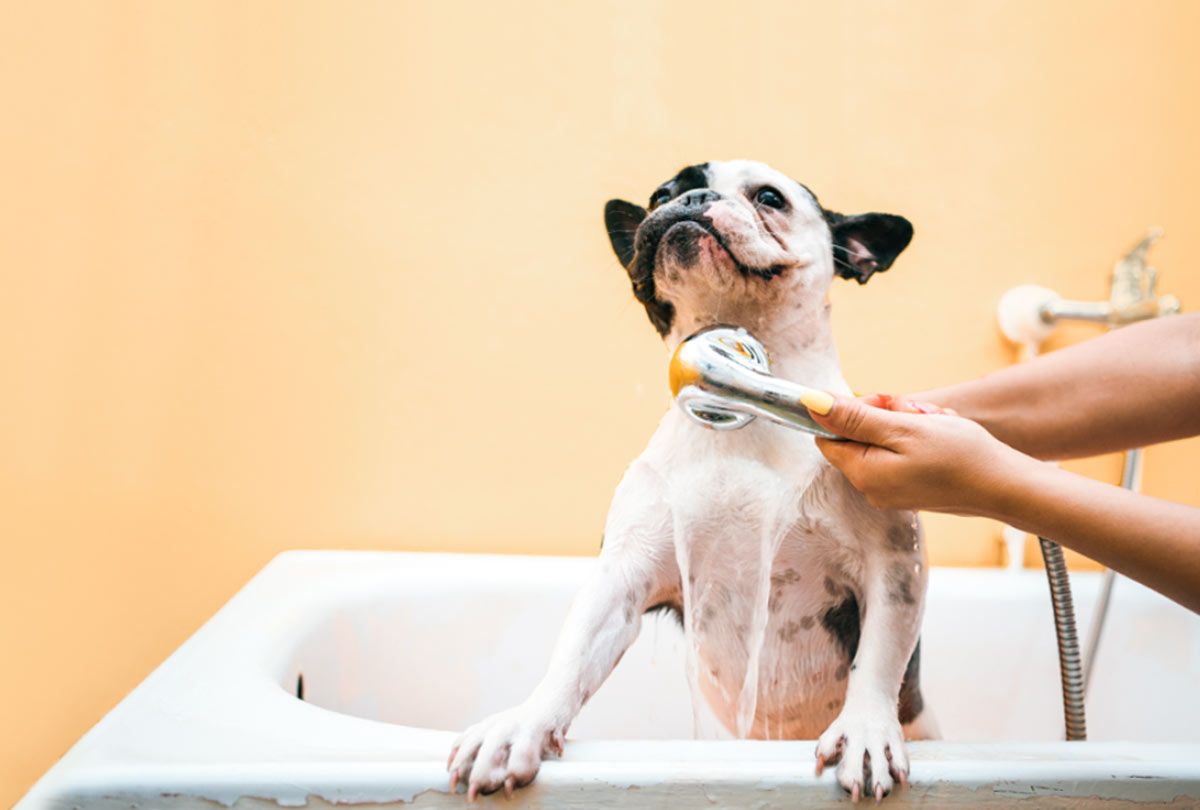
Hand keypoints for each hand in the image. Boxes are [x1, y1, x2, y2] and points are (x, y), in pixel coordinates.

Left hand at [809, 393, 1029, 515]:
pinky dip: (919, 438)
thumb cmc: (959, 456)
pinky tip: (942, 436)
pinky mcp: (911, 489)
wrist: (1006, 486)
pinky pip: (902, 453)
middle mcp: (871, 487)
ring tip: (936, 424)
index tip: (883, 404)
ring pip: (883, 440)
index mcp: (862, 473)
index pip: (828, 434)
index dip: (850, 411)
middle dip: (885, 415)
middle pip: (857, 435)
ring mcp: (891, 491)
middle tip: (916, 412)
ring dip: (907, 423)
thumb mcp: (903, 427)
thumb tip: (810, 403)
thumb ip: (854, 416)